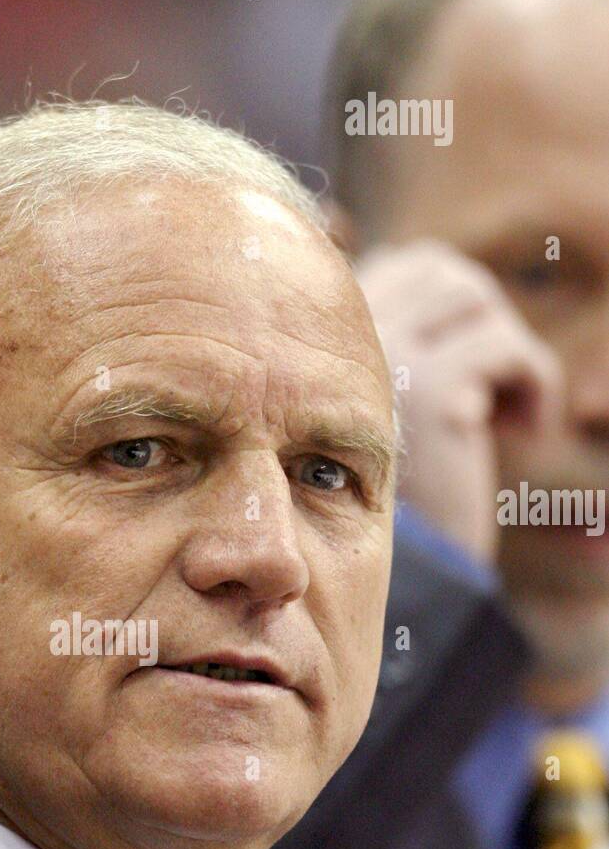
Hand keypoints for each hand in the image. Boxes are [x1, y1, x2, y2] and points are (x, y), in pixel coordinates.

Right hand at [356, 240, 564, 564]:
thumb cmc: (390, 508)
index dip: (445, 305)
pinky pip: (506, 349)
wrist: (398, 584)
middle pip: (437, 268)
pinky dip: (535, 384)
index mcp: (314, 343)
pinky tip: (525, 433)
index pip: (396, 264)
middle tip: (494, 387)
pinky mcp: (433, 394)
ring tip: (507, 413)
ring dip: (508, 348)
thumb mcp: (378, 414)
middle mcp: (340, 346)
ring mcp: (383, 362)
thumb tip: (444, 289)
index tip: (468, 373)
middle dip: (482, 317)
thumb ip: (386, 353)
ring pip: (473, 295)